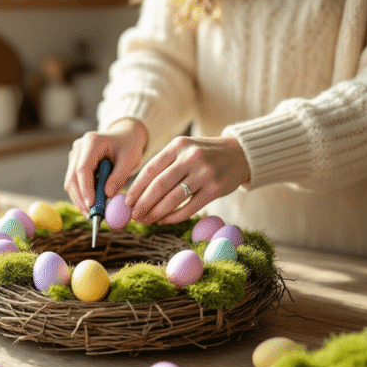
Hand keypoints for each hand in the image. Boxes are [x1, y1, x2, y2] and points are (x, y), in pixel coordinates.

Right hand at [64, 119, 147, 214]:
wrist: (124, 137)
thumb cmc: (128, 146)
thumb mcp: (130, 159)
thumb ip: (119, 176)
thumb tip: (107, 194)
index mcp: (92, 142)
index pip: (83, 169)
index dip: (86, 189)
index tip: (92, 205)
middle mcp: (79, 147)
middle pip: (73, 177)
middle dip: (81, 198)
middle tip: (91, 215)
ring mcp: (75, 156)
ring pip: (71, 182)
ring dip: (80, 199)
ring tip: (92, 214)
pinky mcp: (75, 164)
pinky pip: (74, 183)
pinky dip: (81, 195)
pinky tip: (91, 205)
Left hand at [125, 136, 249, 224]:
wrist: (239, 154)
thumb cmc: (203, 154)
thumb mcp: (184, 150)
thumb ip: (163, 165)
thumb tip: (137, 190)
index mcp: (178, 145)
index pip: (150, 169)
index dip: (136, 188)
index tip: (126, 202)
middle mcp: (191, 157)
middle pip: (159, 185)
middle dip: (143, 203)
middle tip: (134, 216)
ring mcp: (205, 173)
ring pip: (173, 199)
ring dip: (156, 213)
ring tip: (146, 220)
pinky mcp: (216, 189)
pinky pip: (190, 208)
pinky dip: (174, 217)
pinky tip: (164, 221)